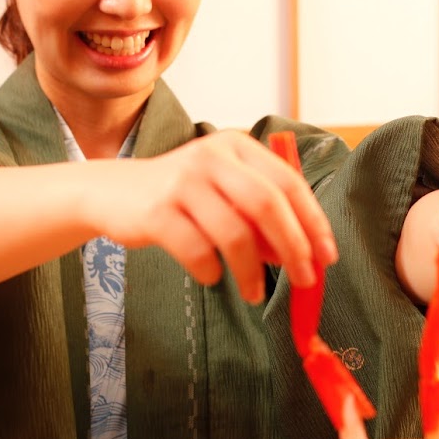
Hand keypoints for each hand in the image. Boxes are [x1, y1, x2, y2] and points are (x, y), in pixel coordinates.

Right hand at [82, 130, 337, 302]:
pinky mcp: (157, 211)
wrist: (111, 193)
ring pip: (234, 232)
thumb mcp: (223, 189)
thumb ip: (260, 214)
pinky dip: (211, 270)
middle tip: (304, 279)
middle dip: (293, 247)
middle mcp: (211, 157)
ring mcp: (182, 182)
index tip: (326, 256)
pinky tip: (212, 274)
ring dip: (252, 270)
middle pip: (267, 204)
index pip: (288, 183)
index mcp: (236, 147)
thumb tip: (302, 253)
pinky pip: (197, 250)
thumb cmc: (180, 196)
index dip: (313, 222)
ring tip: (255, 292)